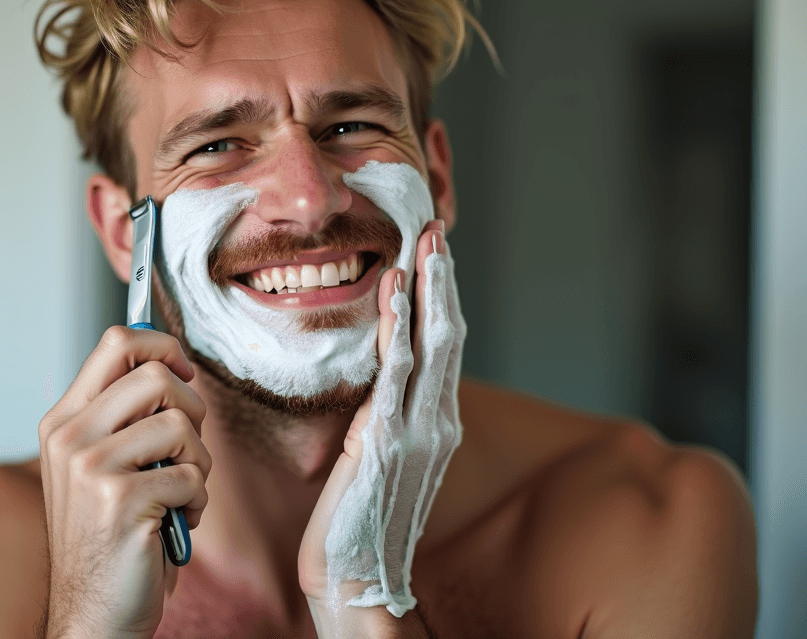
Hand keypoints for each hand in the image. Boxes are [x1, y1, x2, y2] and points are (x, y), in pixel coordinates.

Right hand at [37, 327, 210, 638]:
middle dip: (192, 409)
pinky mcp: (119, 500)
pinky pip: (192, 476)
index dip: (163, 345)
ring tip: (179, 493)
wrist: (94, 614)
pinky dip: (197, 502)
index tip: (184, 373)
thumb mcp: (102, 464)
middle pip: (157, 374)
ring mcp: (90, 467)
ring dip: (199, 463)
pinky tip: (174, 523)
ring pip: (181, 424)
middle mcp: (69, 437)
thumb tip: (173, 363)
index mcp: (64, 421)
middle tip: (186, 448)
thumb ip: (125, 415)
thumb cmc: (111, 536)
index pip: (116, 342)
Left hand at [299, 220, 464, 632]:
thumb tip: (387, 379)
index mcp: (438, 423)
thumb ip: (393, 414)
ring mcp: (419, 431)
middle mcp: (438, 422)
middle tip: (436, 230)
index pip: (445, 347)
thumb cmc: (362, 517)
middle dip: (443, 280)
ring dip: (429, 289)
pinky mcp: (389, 441)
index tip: (435, 255)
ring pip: (433, 344)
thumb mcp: (387, 457)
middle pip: (449, 335)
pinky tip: (395, 290)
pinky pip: (396, 371)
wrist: (356, 576)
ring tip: (425, 244)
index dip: (442, 298)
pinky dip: (398, 325)